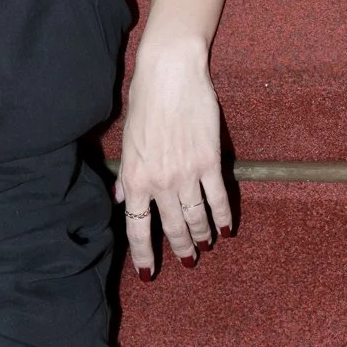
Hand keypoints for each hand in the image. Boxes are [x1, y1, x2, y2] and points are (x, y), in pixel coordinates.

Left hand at [111, 38, 230, 278]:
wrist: (169, 73)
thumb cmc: (144, 101)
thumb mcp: (128, 140)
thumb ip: (126, 176)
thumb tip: (121, 200)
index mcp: (135, 178)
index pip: (137, 228)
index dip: (144, 255)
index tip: (149, 273)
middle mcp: (159, 181)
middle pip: (171, 227)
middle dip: (180, 248)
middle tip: (187, 261)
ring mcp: (186, 173)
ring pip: (196, 217)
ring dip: (202, 235)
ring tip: (206, 245)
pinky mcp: (209, 161)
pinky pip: (217, 198)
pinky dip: (222, 216)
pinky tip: (225, 229)